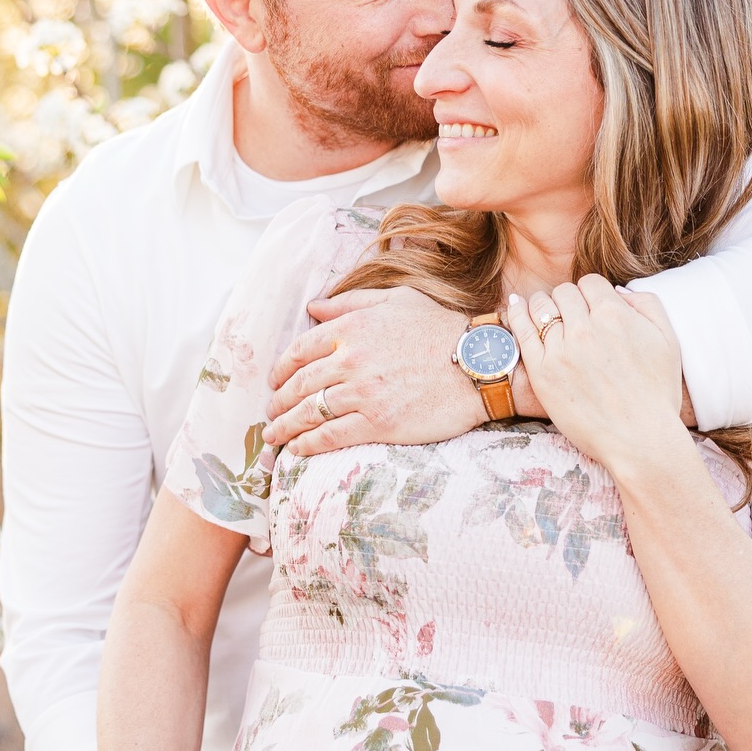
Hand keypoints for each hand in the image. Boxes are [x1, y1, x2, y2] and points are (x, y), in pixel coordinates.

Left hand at [264, 285, 483, 454]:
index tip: (275, 380)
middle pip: (299, 384)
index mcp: (353, 327)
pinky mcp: (379, 423)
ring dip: (285, 426)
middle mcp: (352, 359)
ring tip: (274, 435)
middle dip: (279, 401)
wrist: (480, 364)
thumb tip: (314, 306)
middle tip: (271, 412)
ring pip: (309, 413)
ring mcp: (364, 393)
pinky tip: (298, 449)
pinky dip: (308, 444)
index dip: (281, 368)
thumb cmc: (442, 329)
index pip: (300, 350)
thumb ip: (351, 302)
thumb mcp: (398, 300)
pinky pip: (330, 436)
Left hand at [505, 276, 686, 478]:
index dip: (591, 293)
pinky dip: (517, 315)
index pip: (590, 283)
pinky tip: (516, 308)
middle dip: (568, 300)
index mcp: (615, 315)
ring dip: (543, 305)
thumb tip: (619, 292)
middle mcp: (585, 328)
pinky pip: (521, 332)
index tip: (591, 307)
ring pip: (540, 308)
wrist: (641, 439)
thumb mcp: (668, 339)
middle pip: (563, 292)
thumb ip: (647, 304)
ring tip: (544, 313)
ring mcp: (560, 350)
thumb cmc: (658, 393)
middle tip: (570, 315)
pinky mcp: (542, 373)